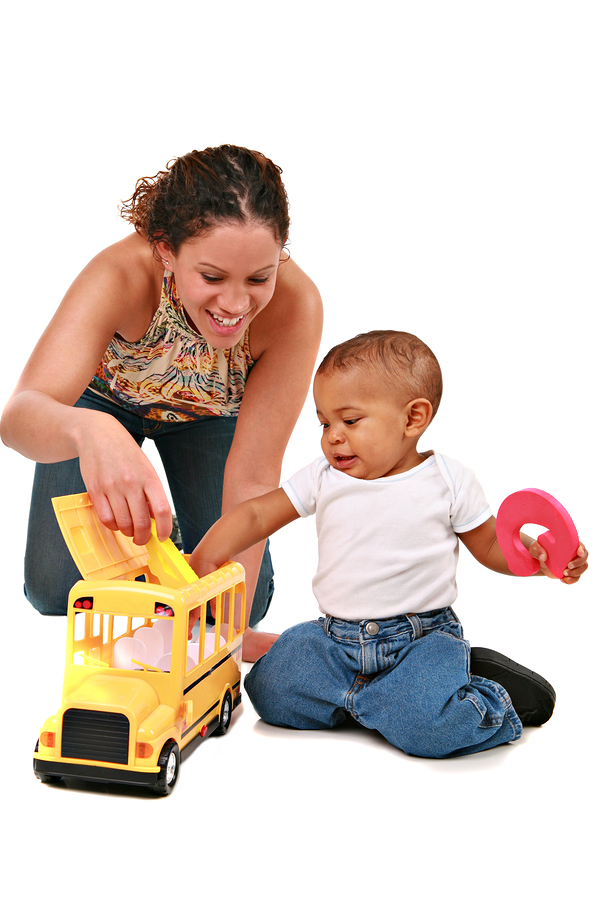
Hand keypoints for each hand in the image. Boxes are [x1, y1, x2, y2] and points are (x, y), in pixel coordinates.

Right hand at [77, 416, 172, 544]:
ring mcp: (112, 487)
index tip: (163, 537)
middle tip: (142, 539)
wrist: (98, 434)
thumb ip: (150, 492)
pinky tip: (115, 521)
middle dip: (143, 537)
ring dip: (127, 532)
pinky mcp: (95, 490)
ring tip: (128, 530)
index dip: (165, 528)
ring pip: (123, 524)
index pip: (162, 510)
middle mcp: (131, 482)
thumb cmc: (125, 452)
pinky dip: (112, 526)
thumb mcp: (145, 468)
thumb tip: (154, 519)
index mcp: (149, 476)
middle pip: (141, 522)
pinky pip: (105, 518)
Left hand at [529, 541, 588, 583]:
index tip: (579, 553)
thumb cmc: (538, 550)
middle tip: (568, 566)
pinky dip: (572, 580)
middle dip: (578, 563)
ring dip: (576, 573)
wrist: (539, 561)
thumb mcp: (534, 548)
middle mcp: (574, 553)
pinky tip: (563, 580)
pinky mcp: (571, 572)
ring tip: (564, 574)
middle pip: (584, 559)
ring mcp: (574, 563)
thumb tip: (543, 557)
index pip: (580, 545)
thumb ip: (536, 550)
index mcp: (569, 544)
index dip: (582, 549)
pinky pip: (576, 577)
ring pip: (582, 568)